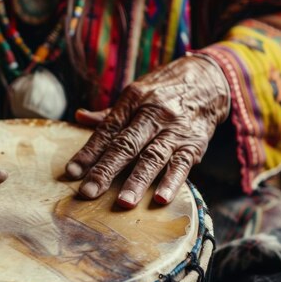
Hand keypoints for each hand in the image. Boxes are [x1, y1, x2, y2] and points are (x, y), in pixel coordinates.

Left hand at [65, 56, 229, 207]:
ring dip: (137, 180)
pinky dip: (172, 181)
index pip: (106, 130)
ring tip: (123, 202)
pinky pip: (182, 164)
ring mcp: (174, 130)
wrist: (208, 78)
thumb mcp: (136, 93)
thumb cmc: (163, 90)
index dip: (88, 152)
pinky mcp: (194, 143)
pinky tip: (161, 198)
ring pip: (153, 157)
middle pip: (126, 145)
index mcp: (133, 100)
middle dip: (105, 170)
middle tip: (88, 192)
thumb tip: (79, 117)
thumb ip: (109, 113)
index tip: (72, 173)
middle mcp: (153, 114)